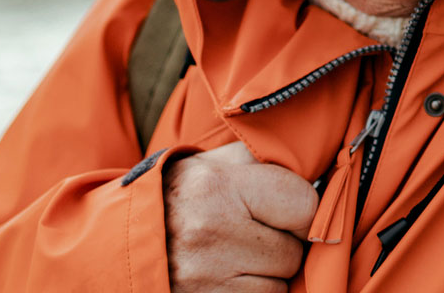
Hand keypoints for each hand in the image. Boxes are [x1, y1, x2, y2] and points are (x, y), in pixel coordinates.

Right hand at [165, 142, 318, 292]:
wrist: (123, 235)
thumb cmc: (182, 194)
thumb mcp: (217, 162)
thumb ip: (266, 163)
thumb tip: (320, 176)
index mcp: (219, 185)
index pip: (305, 206)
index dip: (306, 212)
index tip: (291, 213)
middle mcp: (209, 230)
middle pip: (293, 252)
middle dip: (283, 245)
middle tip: (256, 233)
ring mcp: (202, 273)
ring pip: (279, 285)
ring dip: (268, 274)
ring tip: (240, 254)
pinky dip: (252, 291)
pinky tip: (231, 274)